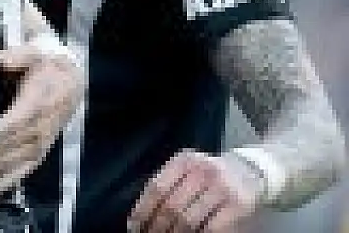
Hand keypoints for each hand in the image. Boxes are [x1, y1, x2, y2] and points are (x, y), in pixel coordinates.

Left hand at [0, 42, 82, 196]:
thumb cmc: (46, 62)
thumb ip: (14, 56)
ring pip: (12, 161)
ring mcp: (41, 141)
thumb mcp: (34, 51)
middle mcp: (41, 127)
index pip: (15, 122)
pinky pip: (25, 170)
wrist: (72, 78)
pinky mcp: (41, 149)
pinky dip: (8, 182)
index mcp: (38, 102)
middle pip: (6, 145)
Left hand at [128, 149, 262, 231]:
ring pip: (189, 220)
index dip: (143, 211)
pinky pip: (212, 228)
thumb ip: (168, 184)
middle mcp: (203, 171)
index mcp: (184, 160)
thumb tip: (140, 215)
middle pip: (171, 206)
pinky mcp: (239, 205)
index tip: (133, 227)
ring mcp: (222, 188)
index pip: (156, 189)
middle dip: (156, 227)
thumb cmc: (212, 175)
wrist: (253, 170)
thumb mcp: (189, 169)